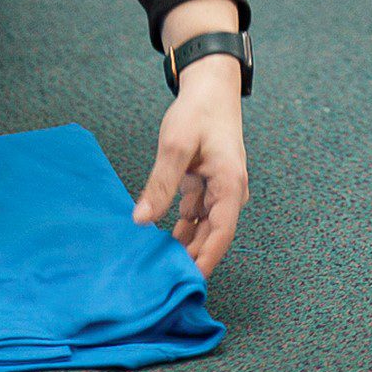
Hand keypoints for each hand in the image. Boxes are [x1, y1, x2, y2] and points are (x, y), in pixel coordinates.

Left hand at [132, 0, 249, 277]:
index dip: (205, 260)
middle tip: (163, 283)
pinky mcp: (207, 185)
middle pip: (211, 235)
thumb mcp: (176, 145)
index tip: (188, 283)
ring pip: (202, 227)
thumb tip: (141, 220)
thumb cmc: (198, 112)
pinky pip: (195, 215)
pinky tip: (159, 242)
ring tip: (157, 268)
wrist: (211, 87)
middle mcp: (229, 192)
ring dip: (184, 245)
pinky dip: (180, 228)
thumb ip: (161, 184)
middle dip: (191, 258)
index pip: (221, 233)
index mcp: (230, 184)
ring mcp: (219, 190)